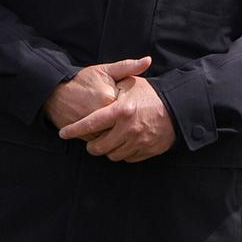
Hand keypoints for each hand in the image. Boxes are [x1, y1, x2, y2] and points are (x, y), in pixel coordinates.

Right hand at [44, 57, 150, 128]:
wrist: (54, 92)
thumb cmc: (82, 80)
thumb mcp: (104, 70)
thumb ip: (128, 67)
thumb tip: (148, 60)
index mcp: (110, 97)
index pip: (129, 109)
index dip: (129, 106)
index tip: (129, 104)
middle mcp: (101, 113)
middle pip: (122, 123)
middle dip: (124, 121)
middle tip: (124, 117)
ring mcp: (91, 126)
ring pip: (112, 134)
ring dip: (114, 131)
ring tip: (115, 124)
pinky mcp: (83, 134)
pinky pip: (99, 140)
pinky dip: (103, 137)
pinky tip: (103, 129)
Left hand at [60, 75, 174, 162]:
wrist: (178, 109)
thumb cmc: (152, 94)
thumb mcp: (132, 83)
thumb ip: (113, 84)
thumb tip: (96, 85)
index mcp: (121, 110)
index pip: (90, 124)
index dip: (74, 130)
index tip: (63, 133)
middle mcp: (127, 128)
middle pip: (99, 146)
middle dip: (90, 146)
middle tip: (89, 141)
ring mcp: (137, 142)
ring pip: (112, 155)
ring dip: (106, 150)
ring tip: (106, 142)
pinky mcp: (146, 151)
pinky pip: (127, 158)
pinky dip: (121, 153)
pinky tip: (122, 144)